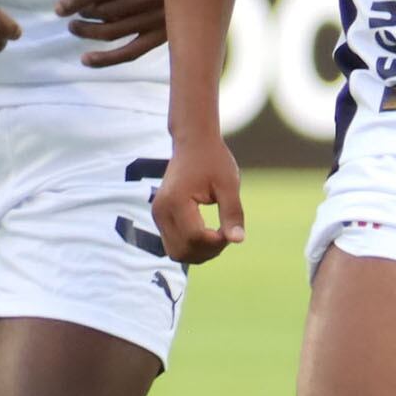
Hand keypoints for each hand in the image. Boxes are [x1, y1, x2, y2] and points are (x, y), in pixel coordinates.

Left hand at [55, 0, 164, 66]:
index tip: (60, 8)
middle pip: (107, 11)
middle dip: (85, 14)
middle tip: (73, 14)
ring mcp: (158, 19)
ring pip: (115, 31)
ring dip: (89, 33)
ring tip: (75, 28)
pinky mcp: (161, 37)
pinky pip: (130, 52)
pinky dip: (106, 59)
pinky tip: (86, 59)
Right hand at [151, 135, 243, 264]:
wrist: (192, 142)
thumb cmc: (213, 159)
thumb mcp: (228, 184)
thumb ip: (232, 213)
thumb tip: (237, 241)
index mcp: (176, 201)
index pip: (195, 238)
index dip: (217, 242)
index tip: (232, 230)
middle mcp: (161, 211)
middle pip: (183, 251)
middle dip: (208, 251)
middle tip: (226, 233)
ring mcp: (158, 215)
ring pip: (177, 253)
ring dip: (200, 252)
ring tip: (218, 234)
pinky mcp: (160, 217)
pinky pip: (175, 244)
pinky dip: (193, 246)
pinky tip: (208, 232)